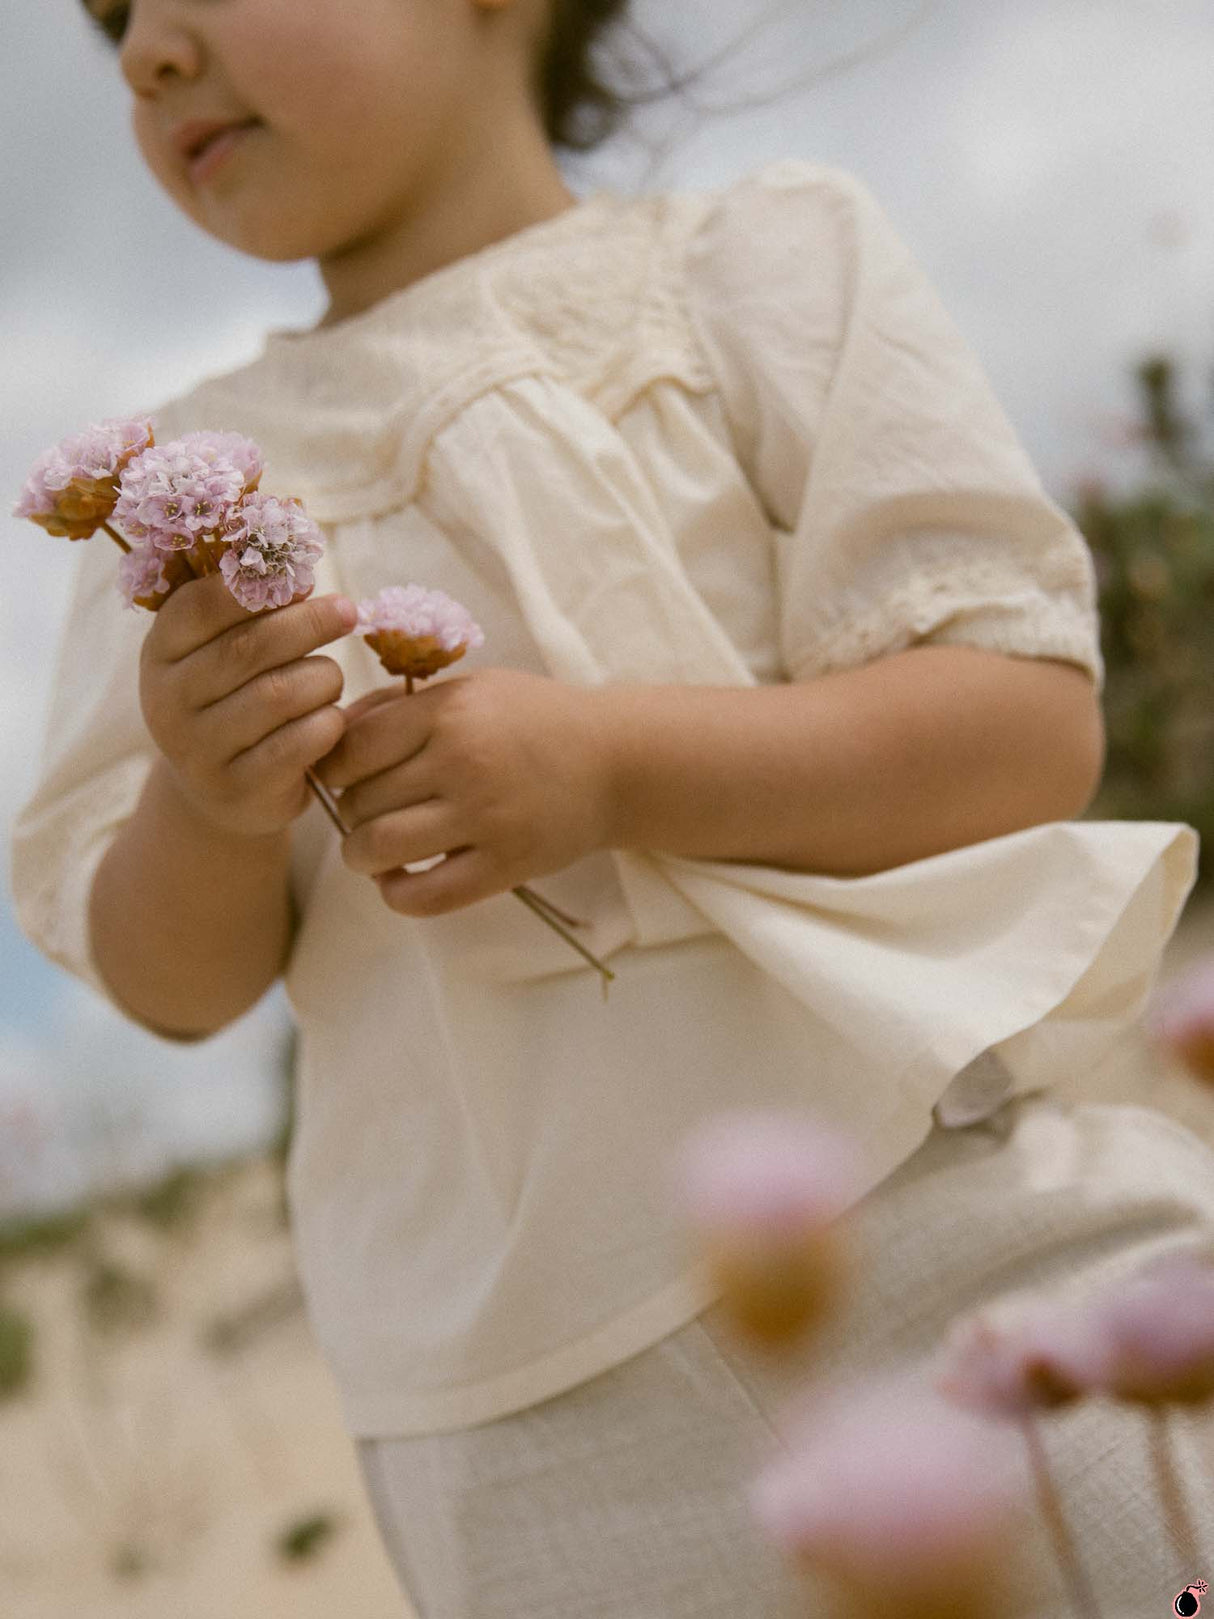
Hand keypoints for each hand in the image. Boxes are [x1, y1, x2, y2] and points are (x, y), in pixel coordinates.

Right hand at [138, 570, 353, 838]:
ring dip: (323, 678)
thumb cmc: (232, 700)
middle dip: (307, 623)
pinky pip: (299, 743)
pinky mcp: (238, 788)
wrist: (220, 792)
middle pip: (248, 648)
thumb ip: (244, 609)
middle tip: (347, 610)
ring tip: (331, 677)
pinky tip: (332, 718)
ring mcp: (198, 749)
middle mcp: (168, 701)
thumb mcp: (219, 653)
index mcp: (159, 653)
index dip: (256, 588)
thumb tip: (298, 565)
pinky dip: (328, 723)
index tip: (305, 580)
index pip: (200, 606)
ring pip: (280, 694)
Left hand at [313, 667, 614, 915]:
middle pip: (361, 800)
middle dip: (349, 811)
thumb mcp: (472, 690)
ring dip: (361, 855)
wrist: (618, 761)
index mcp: (451, 712)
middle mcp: (464, 763)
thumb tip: (331, 733)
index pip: (353, 747)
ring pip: (379, 848)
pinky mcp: (506, 866)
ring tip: (372, 850)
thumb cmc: (536, 720)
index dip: (333, 767)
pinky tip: (400, 880)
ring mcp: (486, 818)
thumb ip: (400, 706)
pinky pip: (425, 896)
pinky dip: (396, 895)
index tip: (344, 775)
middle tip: (364, 812)